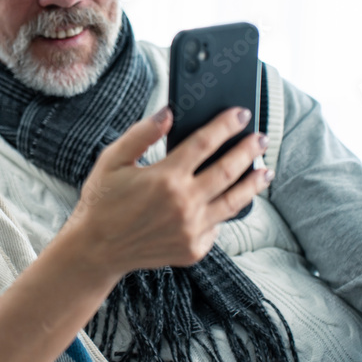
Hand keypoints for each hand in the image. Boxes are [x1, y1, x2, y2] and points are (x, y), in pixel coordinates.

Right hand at [66, 106, 271, 276]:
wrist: (96, 249)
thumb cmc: (101, 201)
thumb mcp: (113, 160)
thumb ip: (142, 134)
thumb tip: (169, 113)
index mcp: (165, 177)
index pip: (205, 143)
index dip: (226, 125)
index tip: (241, 114)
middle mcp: (184, 204)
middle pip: (228, 171)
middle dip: (248, 151)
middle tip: (261, 138)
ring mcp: (192, 229)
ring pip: (234, 202)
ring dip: (252, 184)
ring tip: (264, 171)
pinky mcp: (194, 249)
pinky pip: (218, 226)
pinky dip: (225, 211)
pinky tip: (229, 201)